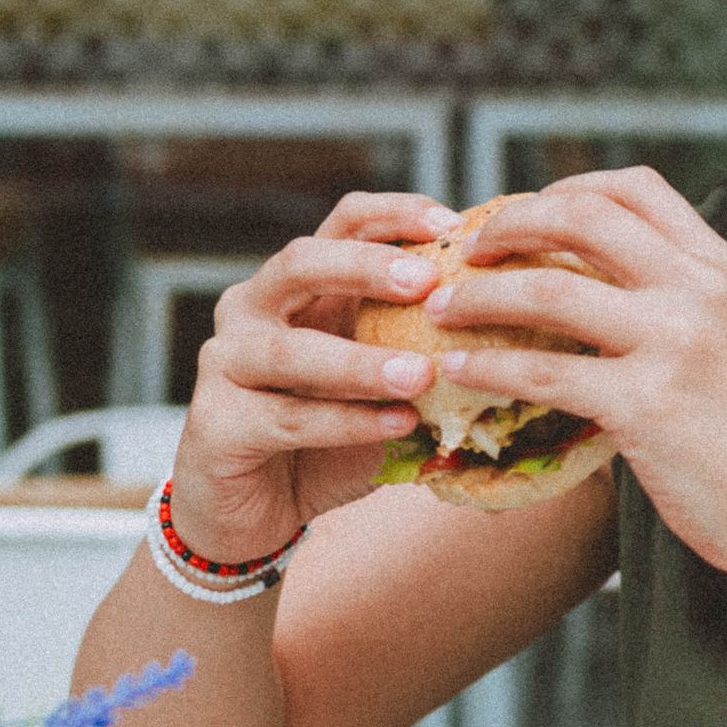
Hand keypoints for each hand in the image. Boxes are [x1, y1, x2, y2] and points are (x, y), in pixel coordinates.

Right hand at [170, 191, 459, 563]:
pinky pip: (287, 418)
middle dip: (366, 268)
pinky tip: (398, 426)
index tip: (449, 223)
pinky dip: (346, 422)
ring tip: (422, 374)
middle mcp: (251, 309)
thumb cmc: (329, 436)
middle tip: (428, 283)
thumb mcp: (381, 383)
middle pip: (301, 262)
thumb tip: (512, 325)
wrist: (255, 511)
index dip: (392, 215)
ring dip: (360, 360)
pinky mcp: (215, 423)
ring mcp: (224, 363)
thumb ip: (421, 348)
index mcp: (297, 286)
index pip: (341, 224)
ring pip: (289, 349)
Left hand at [430, 169, 726, 580]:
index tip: (523, 218)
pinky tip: (460, 373)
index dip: (563, 189)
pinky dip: (488, 366)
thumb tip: (595, 298)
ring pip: (546, 289)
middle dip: (506, 224)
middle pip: (580, 214)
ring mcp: (673, 344)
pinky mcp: (646, 406)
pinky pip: (542, 372)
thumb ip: (680, 306)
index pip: (634, 186)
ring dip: (477, 294)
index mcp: (722, 267)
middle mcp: (698, 289)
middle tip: (464, 250)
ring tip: (442, 310)